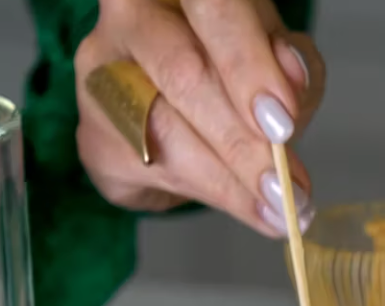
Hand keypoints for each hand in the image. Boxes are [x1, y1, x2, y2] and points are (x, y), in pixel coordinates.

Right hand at [74, 0, 326, 236]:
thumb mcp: (272, 47)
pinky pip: (153, 173)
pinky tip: (247, 204)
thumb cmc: (230, 55)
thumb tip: (290, 77)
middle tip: (286, 187)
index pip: (211, 9)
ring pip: (165, 134)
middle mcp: (127, 17)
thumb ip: (288, 56)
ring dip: (229, 181)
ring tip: (279, 206)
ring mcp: (100, 77)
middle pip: (181, 75)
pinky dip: (210, 193)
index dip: (246, 64)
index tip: (281, 122)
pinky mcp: (93, 137)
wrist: (174, 94)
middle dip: (240, 142)